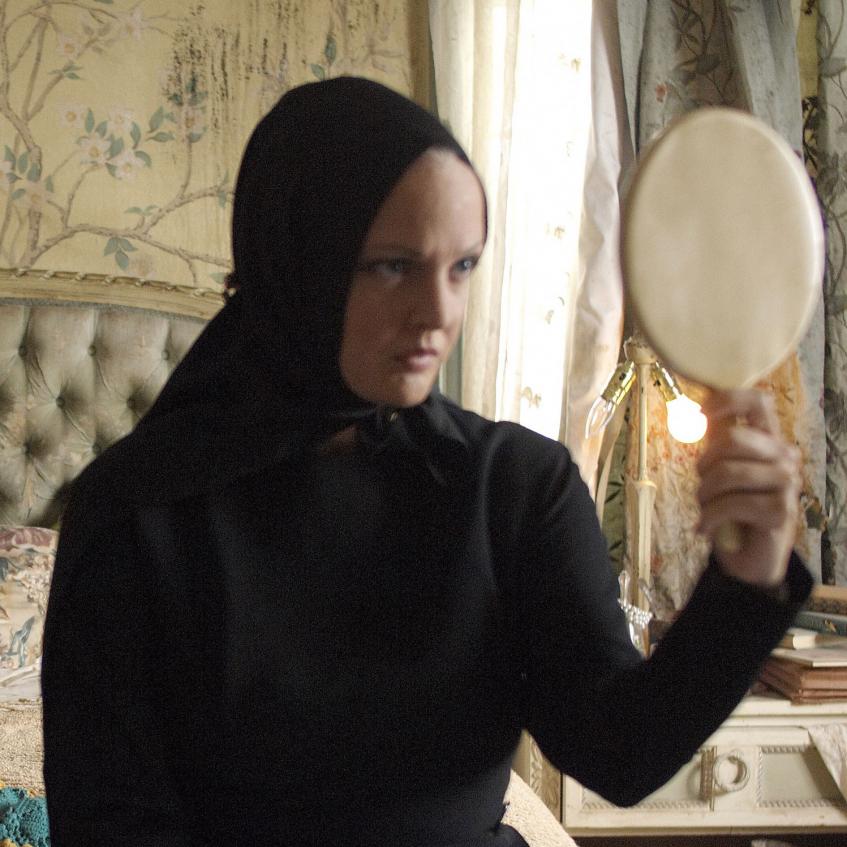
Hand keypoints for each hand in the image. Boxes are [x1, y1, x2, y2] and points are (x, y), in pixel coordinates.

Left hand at [695, 389, 800, 586]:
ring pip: (728, 472)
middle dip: (704, 464)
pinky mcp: (781, 511)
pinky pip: (732, 503)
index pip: (758, 402)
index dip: (726, 401)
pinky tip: (707, 528)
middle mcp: (784, 456)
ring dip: (704, 494)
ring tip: (705, 509)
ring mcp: (787, 483)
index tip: (700, 415)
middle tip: (701, 485)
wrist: (747, 557)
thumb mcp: (719, 470)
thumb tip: (693, 413)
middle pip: (733, 439)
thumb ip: (713, 442)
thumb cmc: (731, 509)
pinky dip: (710, 517)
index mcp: (769, 440)